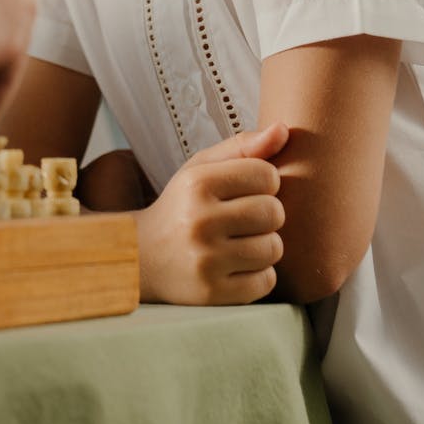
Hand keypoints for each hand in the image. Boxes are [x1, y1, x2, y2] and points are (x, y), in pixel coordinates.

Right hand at [133, 124, 287, 305]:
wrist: (140, 259)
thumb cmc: (180, 208)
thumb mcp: (200, 169)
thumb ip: (243, 147)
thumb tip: (284, 129)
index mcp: (197, 184)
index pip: (266, 174)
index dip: (265, 183)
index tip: (248, 190)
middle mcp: (199, 221)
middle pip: (274, 212)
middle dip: (267, 215)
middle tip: (246, 219)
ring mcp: (205, 260)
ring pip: (274, 248)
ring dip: (265, 245)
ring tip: (242, 243)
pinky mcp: (212, 293)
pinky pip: (266, 281)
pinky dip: (259, 275)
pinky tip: (237, 267)